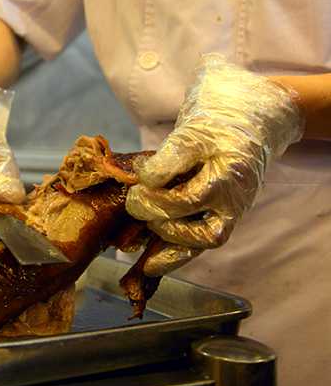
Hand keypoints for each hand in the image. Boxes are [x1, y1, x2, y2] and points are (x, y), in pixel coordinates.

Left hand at [126, 54, 304, 276]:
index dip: (154, 168)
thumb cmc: (218, 121)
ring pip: (204, 236)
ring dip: (166, 235)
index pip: (184, 154)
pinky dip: (175, 257)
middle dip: (155, 203)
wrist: (252, 122)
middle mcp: (233, 181)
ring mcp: (233, 206)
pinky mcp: (224, 220)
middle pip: (191, 200)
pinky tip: (150, 264)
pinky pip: (202, 246)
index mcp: (225, 147)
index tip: (139, 172)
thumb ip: (170, 152)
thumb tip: (141, 176)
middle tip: (134, 199)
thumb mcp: (194, 123)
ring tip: (143, 223)